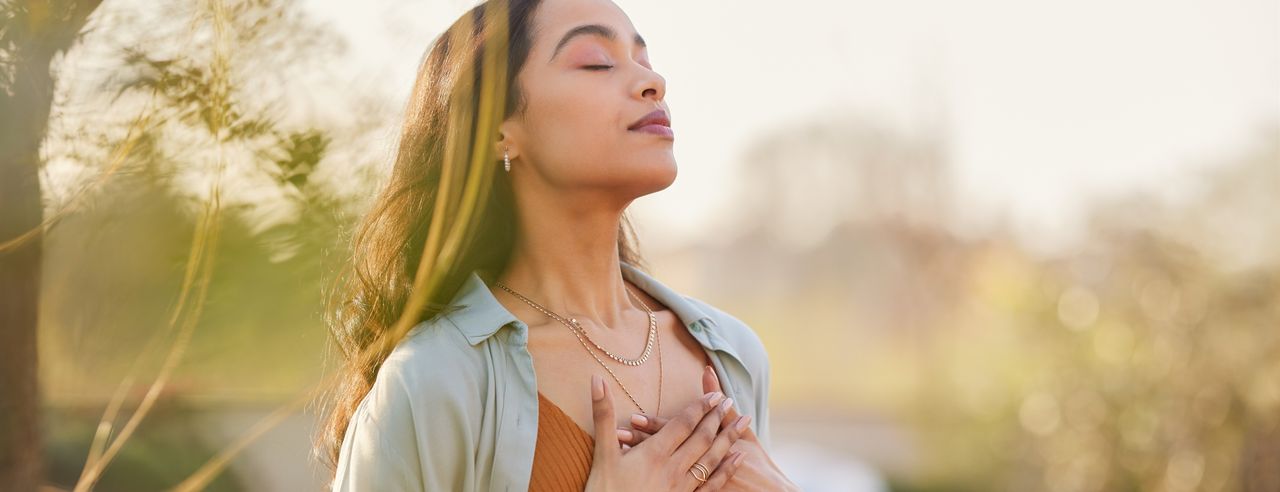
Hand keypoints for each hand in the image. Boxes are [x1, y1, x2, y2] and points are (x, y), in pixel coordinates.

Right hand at [584, 374, 746, 490]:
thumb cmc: (603, 491)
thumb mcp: (602, 453)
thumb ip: (603, 415)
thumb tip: (597, 380)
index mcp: (654, 452)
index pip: (683, 423)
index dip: (700, 407)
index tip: (715, 393)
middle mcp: (672, 468)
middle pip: (701, 438)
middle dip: (717, 418)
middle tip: (731, 401)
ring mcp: (681, 487)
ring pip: (711, 458)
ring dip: (729, 438)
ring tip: (744, 422)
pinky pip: (712, 484)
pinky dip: (726, 468)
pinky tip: (737, 458)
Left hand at [617, 366, 801, 491]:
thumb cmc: (756, 462)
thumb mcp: (742, 433)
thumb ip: (720, 404)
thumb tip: (706, 369)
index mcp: (710, 448)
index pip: (677, 434)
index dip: (654, 426)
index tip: (634, 418)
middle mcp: (698, 467)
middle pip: (664, 453)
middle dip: (640, 444)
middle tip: (618, 434)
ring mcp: (694, 485)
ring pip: (661, 472)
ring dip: (639, 462)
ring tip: (619, 451)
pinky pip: (673, 489)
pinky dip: (652, 481)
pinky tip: (632, 476)